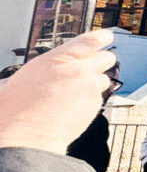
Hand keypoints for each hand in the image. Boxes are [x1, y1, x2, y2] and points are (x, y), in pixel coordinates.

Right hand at [0, 29, 115, 154]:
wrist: (26, 135)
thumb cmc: (13, 112)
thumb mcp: (16, 83)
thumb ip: (34, 75)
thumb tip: (22, 79)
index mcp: (53, 60)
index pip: (86, 42)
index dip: (100, 38)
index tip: (107, 36)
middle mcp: (75, 69)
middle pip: (105, 58)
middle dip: (103, 61)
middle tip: (95, 67)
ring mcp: (87, 86)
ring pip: (104, 79)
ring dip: (96, 83)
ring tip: (79, 94)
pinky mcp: (94, 103)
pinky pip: (99, 98)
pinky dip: (91, 101)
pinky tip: (76, 109)